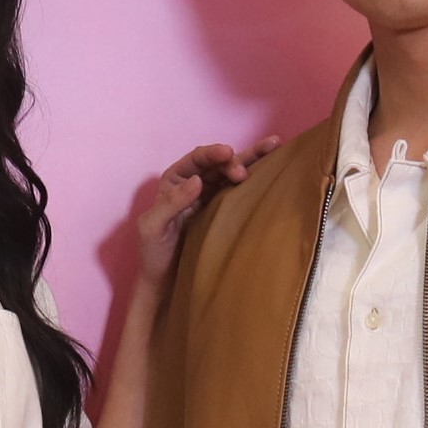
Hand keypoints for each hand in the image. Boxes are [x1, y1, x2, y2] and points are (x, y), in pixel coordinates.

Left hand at [138, 138, 279, 288]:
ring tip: (274, 146)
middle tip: (244, 174)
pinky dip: (255, 179)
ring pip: (232, 172)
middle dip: (234, 160)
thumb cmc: (154, 254)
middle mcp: (194, 184)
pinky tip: (271, 169)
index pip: (195, 161)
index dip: (212, 154)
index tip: (228, 154)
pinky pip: (240, 191)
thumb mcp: (153, 228)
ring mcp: (211, 197)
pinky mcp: (224, 211)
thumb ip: (171, 203)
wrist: (166, 281)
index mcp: (175, 181)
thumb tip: (197, 181)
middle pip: (218, 163)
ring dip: (252, 159)